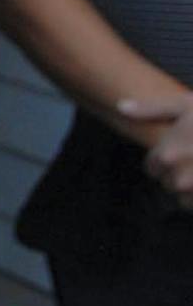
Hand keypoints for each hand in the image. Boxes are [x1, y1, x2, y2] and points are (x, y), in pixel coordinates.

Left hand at [121, 93, 192, 208]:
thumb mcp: (186, 105)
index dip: (164, 159)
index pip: (152, 168)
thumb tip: (120, 107)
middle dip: (180, 173)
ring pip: (186, 200)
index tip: (181, 149)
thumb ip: (152, 109)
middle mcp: (180, 178)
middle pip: (168, 184)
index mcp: (167, 155)